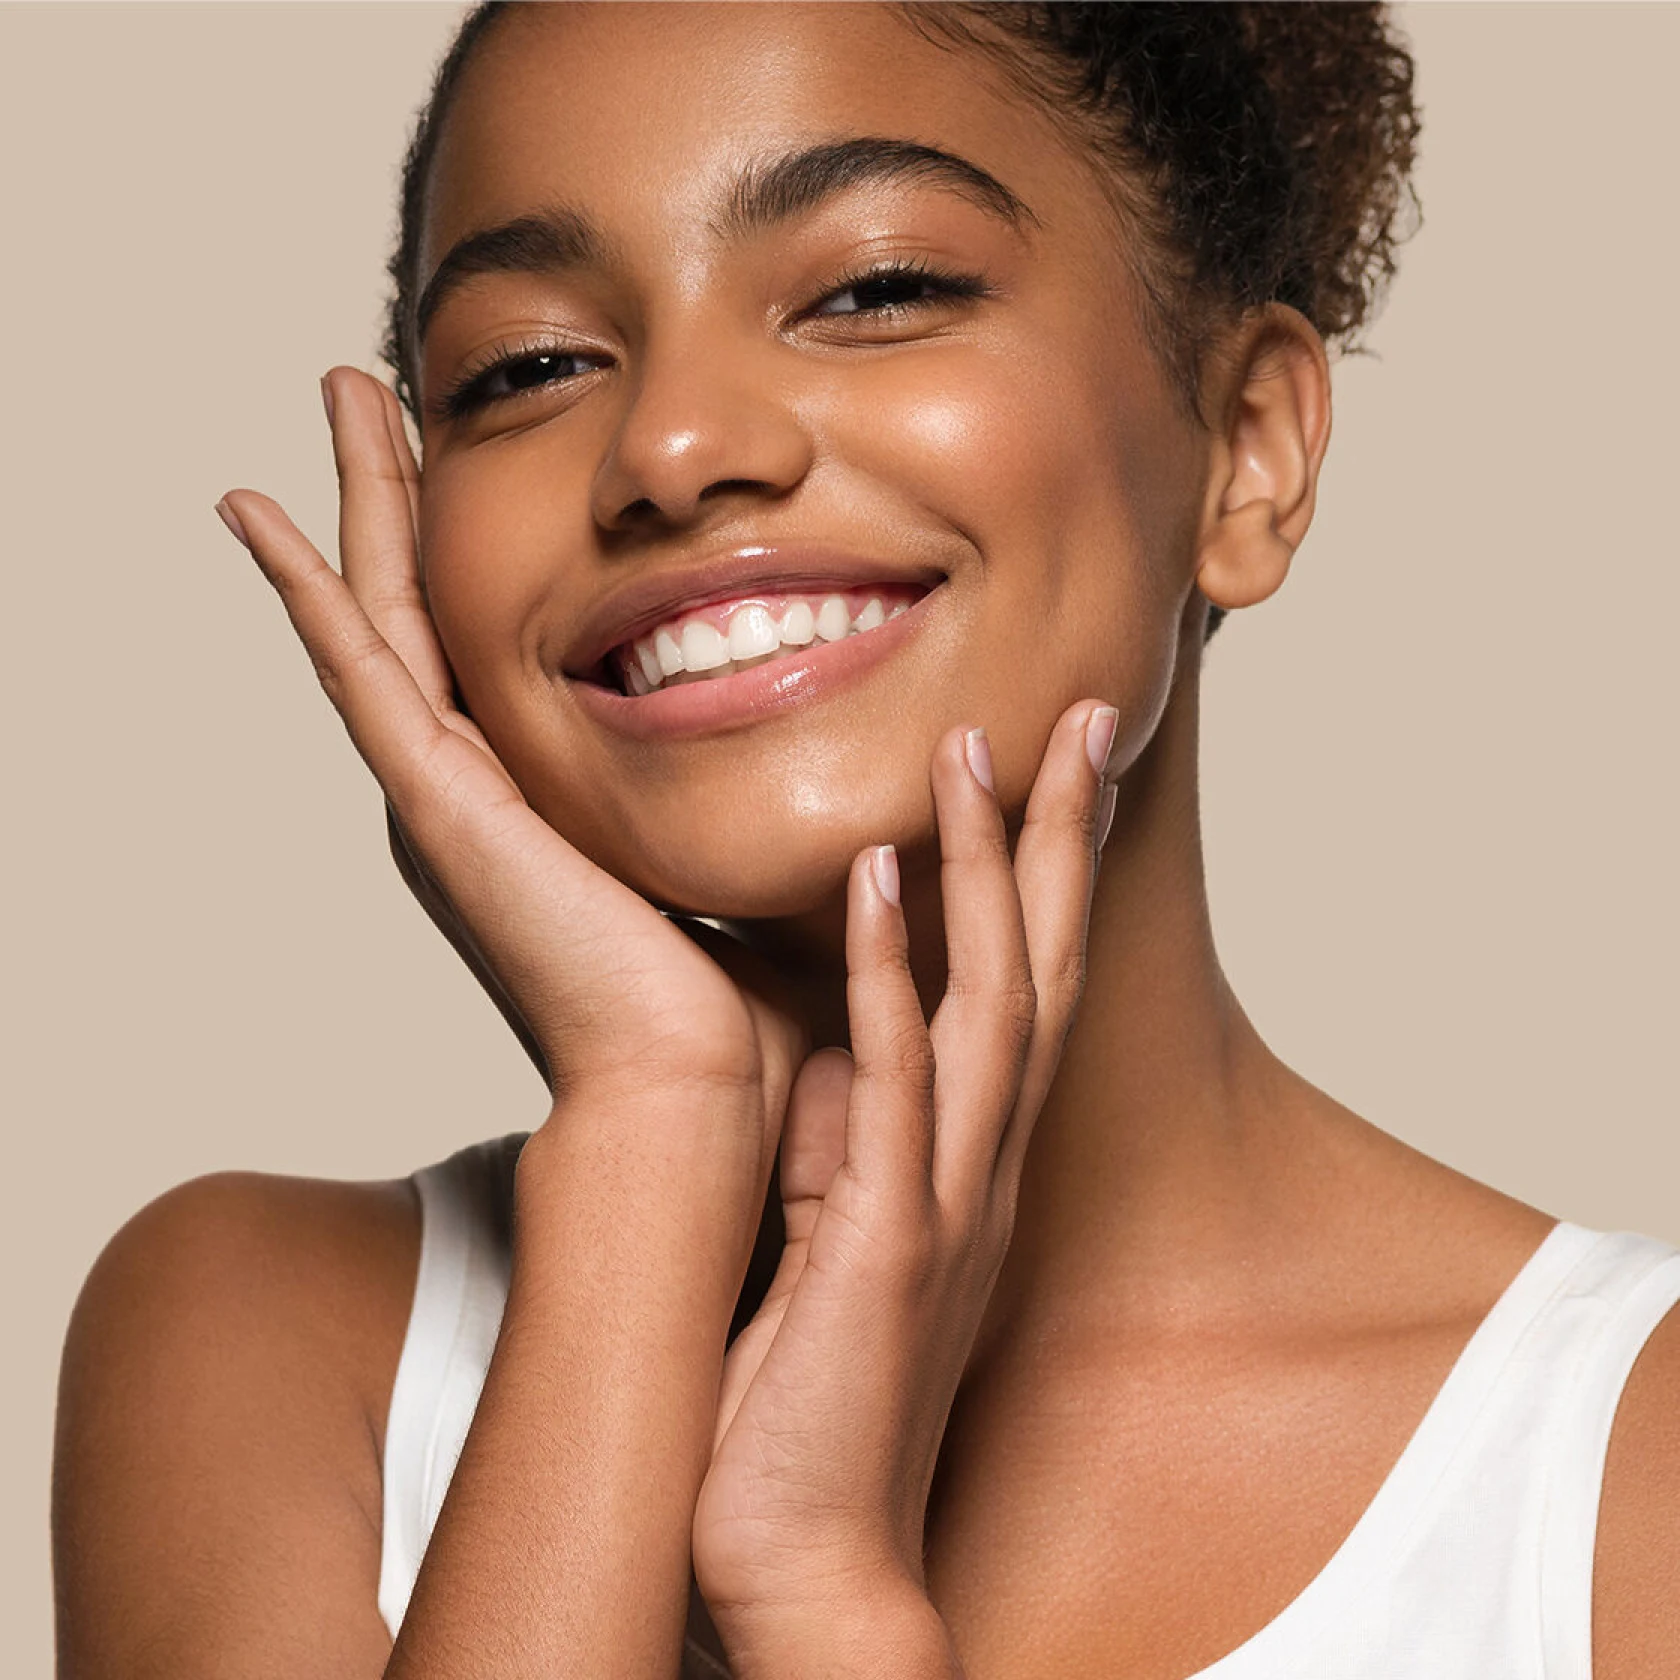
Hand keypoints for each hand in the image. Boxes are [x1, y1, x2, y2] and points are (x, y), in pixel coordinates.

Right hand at [214, 367, 805, 1174]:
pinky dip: (305, 590)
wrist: (699, 1092)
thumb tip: (829, 721)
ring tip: (341, 394)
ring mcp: (444, 797)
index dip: (473, 546)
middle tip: (376, 392)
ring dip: (358, 501)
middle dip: (402, 494)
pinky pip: (359, 671)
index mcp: (534, 805)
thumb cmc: (732, 1009)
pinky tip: (259, 515)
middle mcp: (473, 792)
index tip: (475, 454)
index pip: (488, 642)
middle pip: (423, 606)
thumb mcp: (738, 860)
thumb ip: (754, 796)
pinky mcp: (437, 807)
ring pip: (382, 614)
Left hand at [690, 702, 1116, 1646]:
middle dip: (1053, 839)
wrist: (808, 1559)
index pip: (1024, 987)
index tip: (1043, 768)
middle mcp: (982, 1165)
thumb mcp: (838, 1240)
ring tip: (971, 750)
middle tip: (1066, 715)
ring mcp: (946, 1201)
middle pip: (1040, 970)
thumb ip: (847, 1136)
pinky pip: (893, 1087)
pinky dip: (890, 978)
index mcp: (969, 1161)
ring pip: (989, 1005)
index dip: (1042, 876)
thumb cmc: (812, 1399)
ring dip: (985, 873)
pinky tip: (877, 882)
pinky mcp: (887, 1245)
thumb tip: (827, 1037)